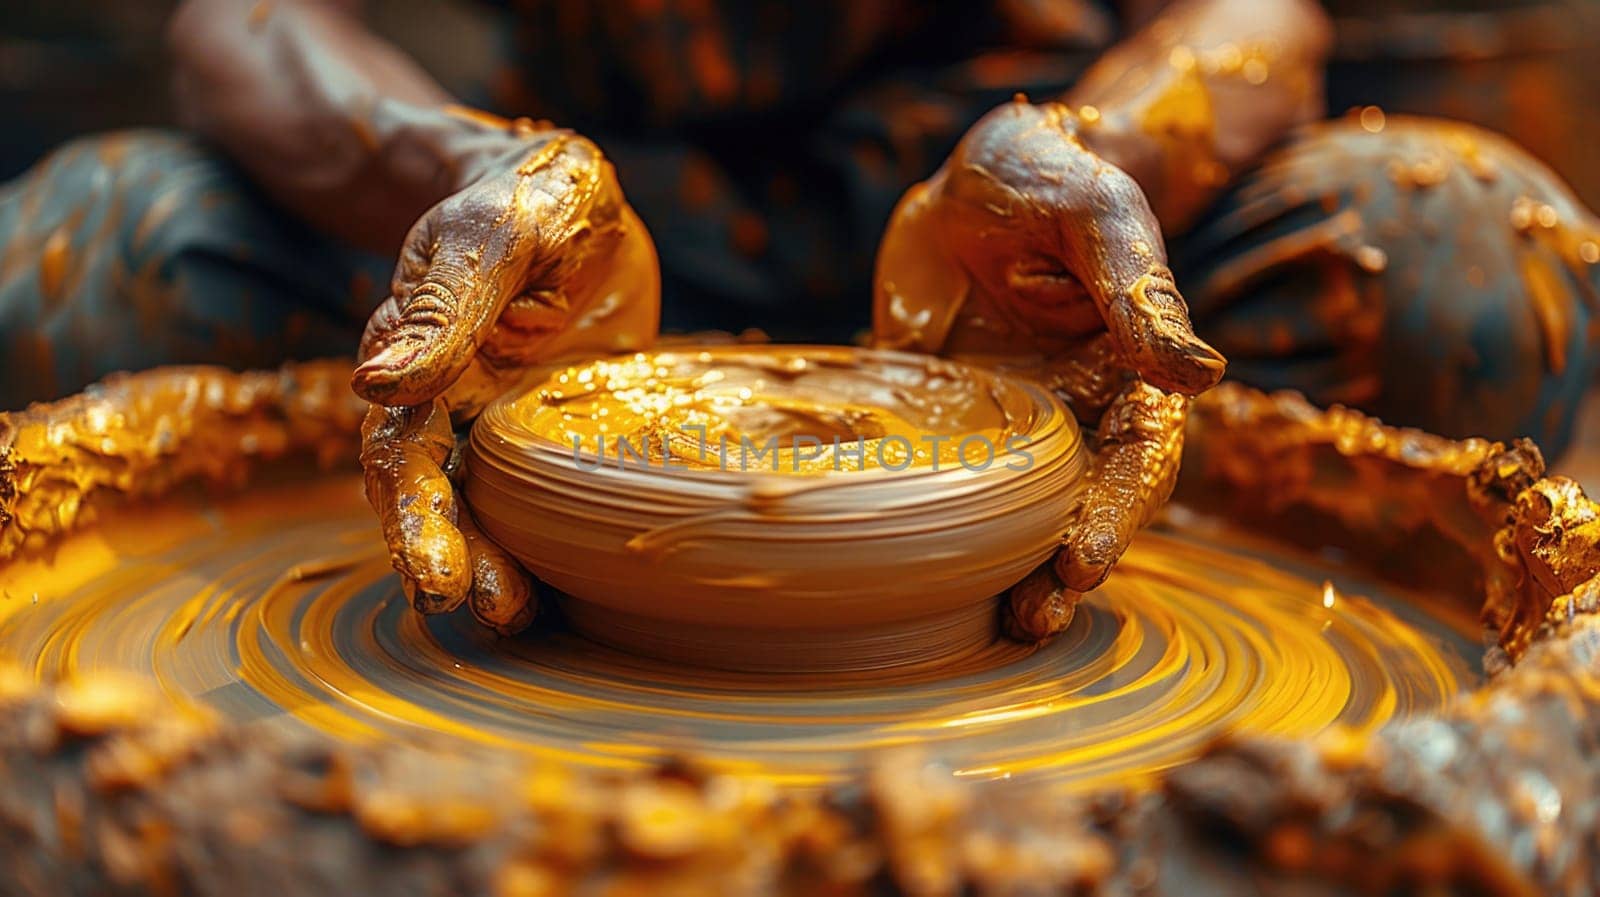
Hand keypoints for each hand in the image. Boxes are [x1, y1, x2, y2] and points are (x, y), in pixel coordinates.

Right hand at [354, 130, 658, 632]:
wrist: (569, 196)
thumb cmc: (524, 198)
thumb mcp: (491, 235)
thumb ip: (444, 306)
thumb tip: (375, 383)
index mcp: (418, 359)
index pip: (402, 456)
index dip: (415, 521)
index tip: (438, 578)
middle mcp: (451, 404)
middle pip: (439, 499)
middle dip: (456, 561)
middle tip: (491, 612)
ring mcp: (506, 423)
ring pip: (490, 507)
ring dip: (501, 564)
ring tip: (519, 617)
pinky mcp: (559, 433)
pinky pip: (550, 493)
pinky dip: (553, 539)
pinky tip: (571, 586)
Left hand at [874, 99, 1224, 639]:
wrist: (972, 177)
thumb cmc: (1056, 184)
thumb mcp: (1100, 222)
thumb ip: (1141, 295)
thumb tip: (1202, 376)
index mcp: (1126, 380)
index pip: (1135, 466)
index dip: (1116, 518)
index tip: (1084, 562)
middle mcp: (1070, 419)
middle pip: (1077, 511)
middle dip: (1061, 573)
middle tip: (1033, 618)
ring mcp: (1003, 428)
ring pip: (1010, 515)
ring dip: (1004, 571)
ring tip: (994, 624)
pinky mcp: (938, 423)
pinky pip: (935, 481)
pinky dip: (926, 527)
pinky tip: (904, 568)